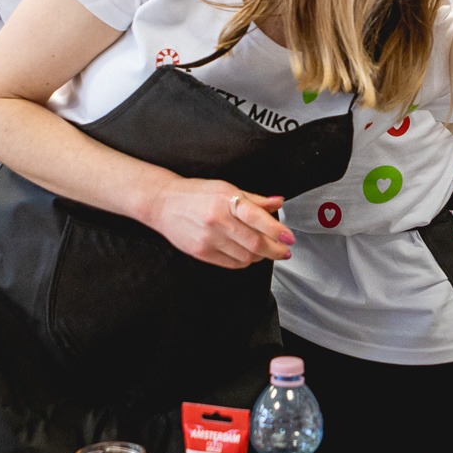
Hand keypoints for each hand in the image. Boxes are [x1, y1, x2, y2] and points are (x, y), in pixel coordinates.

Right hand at [145, 180, 292, 268]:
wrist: (163, 203)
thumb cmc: (196, 194)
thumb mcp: (226, 188)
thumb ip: (254, 199)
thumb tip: (278, 203)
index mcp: (226, 201)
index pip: (257, 218)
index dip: (277, 231)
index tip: (289, 238)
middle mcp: (217, 221)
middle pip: (255, 243)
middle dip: (275, 250)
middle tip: (285, 250)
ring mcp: (208, 239)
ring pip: (246, 257)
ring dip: (261, 256)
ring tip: (265, 250)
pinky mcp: (202, 253)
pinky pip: (232, 264)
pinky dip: (245, 261)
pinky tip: (248, 254)